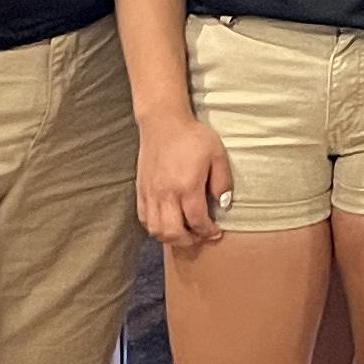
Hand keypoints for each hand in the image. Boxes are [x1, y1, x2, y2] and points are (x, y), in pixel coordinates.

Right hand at [137, 113, 234, 251]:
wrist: (163, 123)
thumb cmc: (193, 136)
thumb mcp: (217, 154)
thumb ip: (222, 181)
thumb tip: (223, 204)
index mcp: (187, 186)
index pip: (197, 221)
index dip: (207, 231)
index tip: (216, 233)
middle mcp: (166, 194)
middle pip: (173, 232)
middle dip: (189, 240)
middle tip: (200, 237)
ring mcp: (150, 194)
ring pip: (155, 229)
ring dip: (170, 237)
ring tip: (184, 233)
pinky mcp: (140, 190)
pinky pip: (144, 218)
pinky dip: (155, 227)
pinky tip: (167, 222)